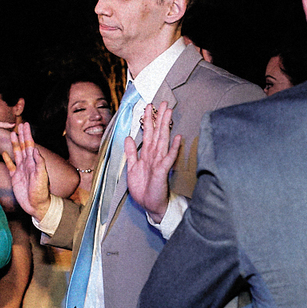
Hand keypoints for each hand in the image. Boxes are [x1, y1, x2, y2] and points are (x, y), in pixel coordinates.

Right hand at [4, 122, 50, 220]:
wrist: (36, 205)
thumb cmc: (41, 192)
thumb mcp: (42, 176)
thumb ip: (39, 162)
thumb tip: (34, 149)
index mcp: (34, 162)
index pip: (30, 145)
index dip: (27, 135)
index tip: (25, 125)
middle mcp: (27, 164)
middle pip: (23, 146)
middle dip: (22, 135)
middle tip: (20, 125)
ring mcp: (21, 170)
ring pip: (16, 154)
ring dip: (14, 144)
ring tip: (12, 135)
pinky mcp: (15, 178)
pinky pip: (10, 166)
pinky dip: (7, 159)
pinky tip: (4, 153)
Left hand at [125, 101, 179, 222]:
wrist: (150, 205)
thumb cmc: (144, 189)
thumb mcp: (132, 168)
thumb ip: (131, 153)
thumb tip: (128, 137)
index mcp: (147, 154)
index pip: (148, 133)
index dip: (148, 119)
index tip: (149, 106)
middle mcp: (155, 155)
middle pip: (157, 132)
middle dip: (159, 117)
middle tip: (163, 102)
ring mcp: (160, 162)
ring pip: (163, 139)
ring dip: (166, 126)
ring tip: (169, 112)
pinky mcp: (163, 171)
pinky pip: (169, 157)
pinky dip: (173, 147)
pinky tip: (178, 137)